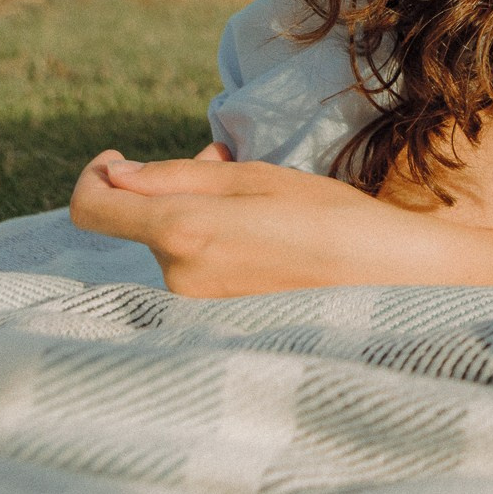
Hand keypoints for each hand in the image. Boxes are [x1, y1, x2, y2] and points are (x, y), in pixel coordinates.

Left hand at [69, 149, 492, 293]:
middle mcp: (179, 280)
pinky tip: (273, 250)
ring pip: (176, 252)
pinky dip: (222, 256)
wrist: (401, 287)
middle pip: (143, 225)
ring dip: (204, 224)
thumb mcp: (260, 179)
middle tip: (231, 168)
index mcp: (184, 233)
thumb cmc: (337, 221)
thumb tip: (114, 175)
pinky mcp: (221, 332)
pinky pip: (200, 280)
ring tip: (271, 216)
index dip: (94, 177)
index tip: (119, 161)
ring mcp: (199, 313)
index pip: (91, 207)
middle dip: (174, 194)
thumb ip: (177, 177)